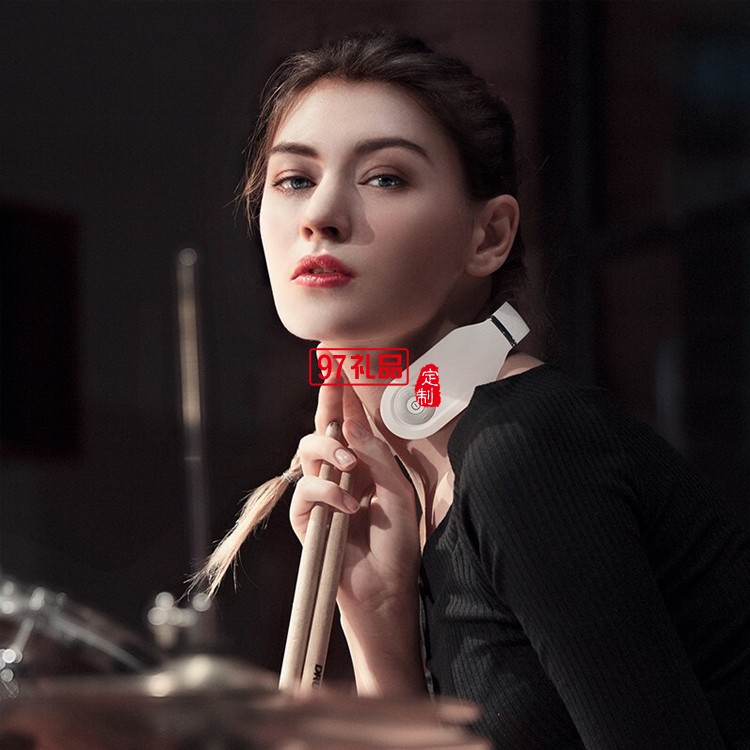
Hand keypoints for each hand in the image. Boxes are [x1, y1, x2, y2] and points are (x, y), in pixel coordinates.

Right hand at [290, 381, 420, 615]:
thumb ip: (377, 457)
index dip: (341, 392)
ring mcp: (320, 493)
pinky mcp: (305, 516)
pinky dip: (327, 493)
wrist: (384, 588)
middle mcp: (339, 473)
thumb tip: (353, 423)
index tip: (336, 361)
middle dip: (328, 400)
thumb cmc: (396, 542)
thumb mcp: (397, 494)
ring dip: (329, 449)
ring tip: (349, 465)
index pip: (349, 421)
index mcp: (363, 465)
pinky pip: (306, 489)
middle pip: (324, 427)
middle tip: (334, 377)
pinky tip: (349, 507)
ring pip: (308, 450)